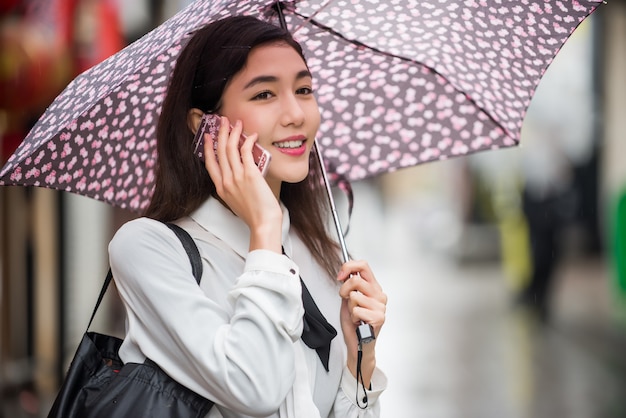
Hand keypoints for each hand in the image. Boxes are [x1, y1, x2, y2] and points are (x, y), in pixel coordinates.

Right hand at [204, 116, 281, 252]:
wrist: (263, 223)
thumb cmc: (255, 216)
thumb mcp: (237, 202)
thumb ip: (234, 189)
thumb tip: (239, 178)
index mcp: (221, 188)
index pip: (210, 163)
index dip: (208, 148)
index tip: (209, 137)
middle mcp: (226, 181)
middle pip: (219, 151)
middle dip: (220, 133)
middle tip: (223, 121)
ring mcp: (237, 177)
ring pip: (230, 148)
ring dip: (233, 133)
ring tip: (236, 123)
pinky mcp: (250, 174)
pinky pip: (245, 152)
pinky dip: (248, 141)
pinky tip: (252, 135)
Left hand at [337, 260, 386, 385]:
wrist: (358, 343)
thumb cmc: (354, 323)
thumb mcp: (349, 299)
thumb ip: (350, 285)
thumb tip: (345, 272)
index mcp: (374, 288)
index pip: (363, 265)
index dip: (348, 267)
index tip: (340, 275)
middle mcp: (379, 295)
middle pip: (356, 280)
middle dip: (344, 290)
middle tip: (346, 300)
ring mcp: (380, 306)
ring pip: (354, 296)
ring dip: (350, 307)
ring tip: (355, 315)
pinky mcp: (378, 318)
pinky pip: (356, 310)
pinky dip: (353, 317)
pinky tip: (358, 322)